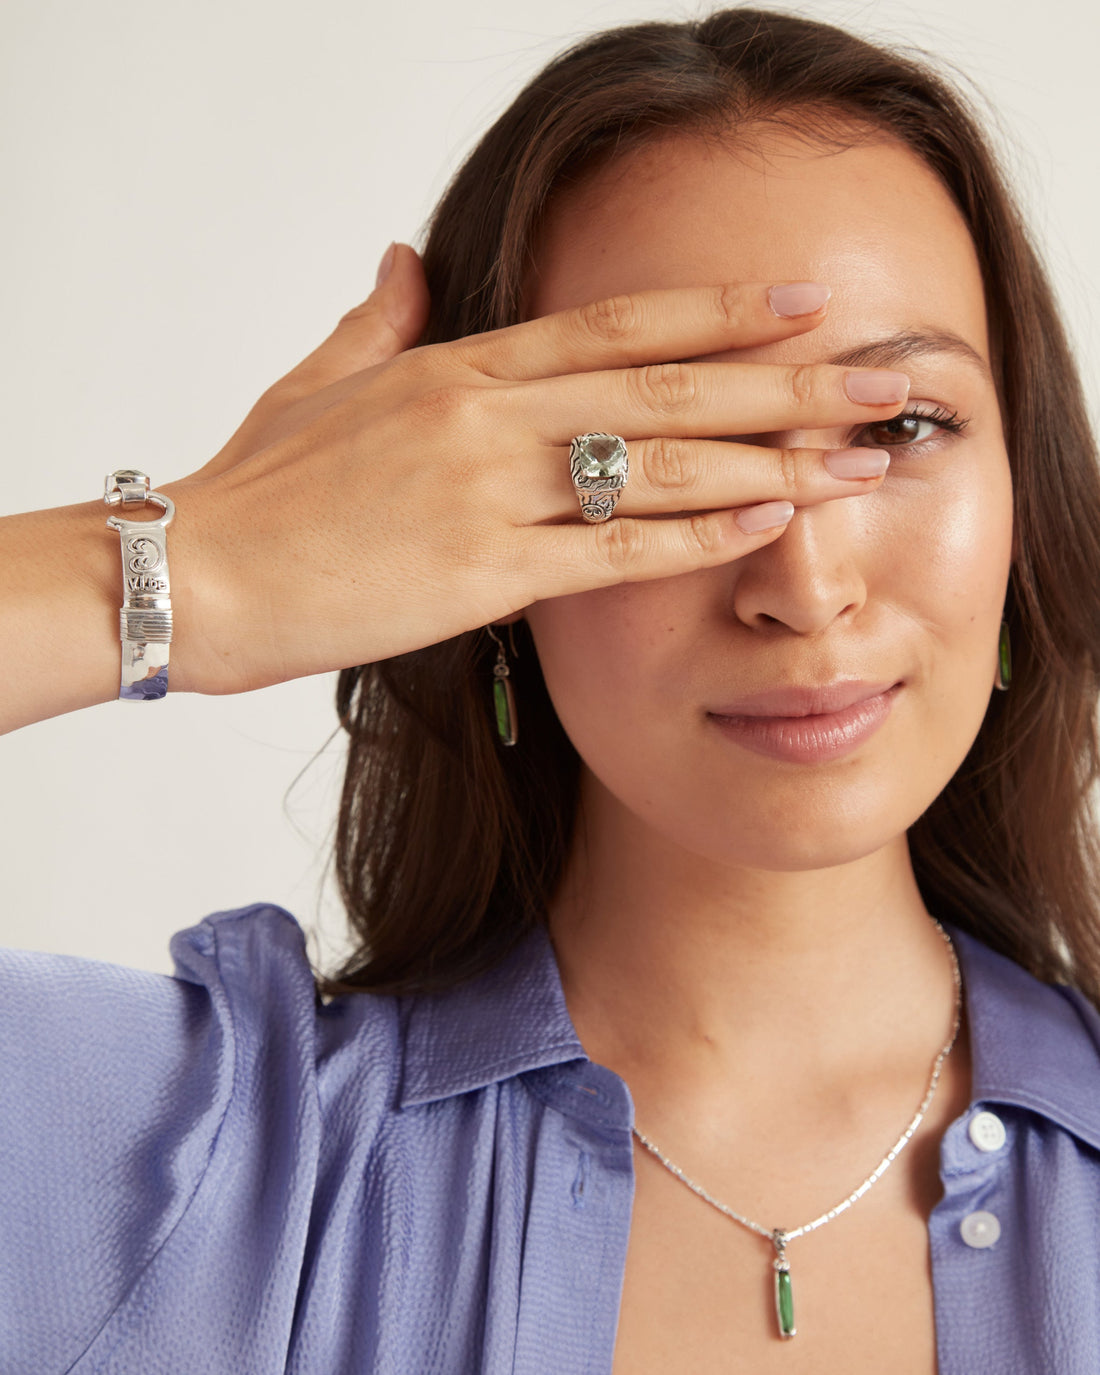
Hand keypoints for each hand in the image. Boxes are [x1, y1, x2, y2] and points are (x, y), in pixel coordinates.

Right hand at [163, 245, 907, 695]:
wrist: (198, 572)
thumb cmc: (256, 487)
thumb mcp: (318, 382)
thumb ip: (380, 318)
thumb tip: (407, 259)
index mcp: (456, 365)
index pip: (615, 325)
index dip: (717, 311)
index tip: (801, 303)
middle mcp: (486, 415)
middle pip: (664, 384)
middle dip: (783, 381)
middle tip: (877, 378)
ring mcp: (486, 491)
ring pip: (655, 464)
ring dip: (767, 459)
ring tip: (854, 460)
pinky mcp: (480, 574)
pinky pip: (610, 550)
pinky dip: (694, 535)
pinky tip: (764, 520)